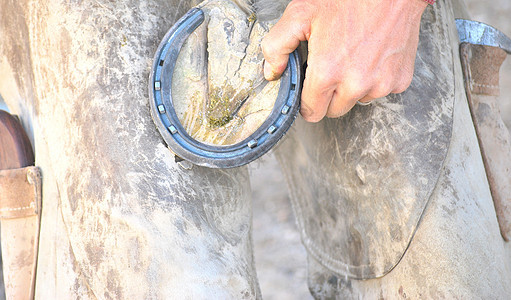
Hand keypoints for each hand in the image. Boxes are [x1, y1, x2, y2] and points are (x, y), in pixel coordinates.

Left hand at [261, 0, 427, 121]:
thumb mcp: (301, 14)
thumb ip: (277, 46)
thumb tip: (272, 72)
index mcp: (328, 73)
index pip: (312, 112)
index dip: (306, 102)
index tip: (308, 91)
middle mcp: (355, 84)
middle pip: (333, 111)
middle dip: (328, 95)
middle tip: (330, 66)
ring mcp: (380, 84)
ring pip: (357, 102)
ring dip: (352, 87)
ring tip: (352, 56)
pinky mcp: (399, 81)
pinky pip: (380, 91)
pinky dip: (374, 79)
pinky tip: (370, 56)